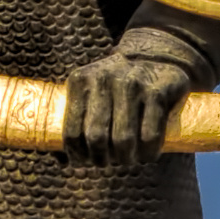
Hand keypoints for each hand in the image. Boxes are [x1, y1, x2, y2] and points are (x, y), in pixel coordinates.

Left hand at [65, 49, 190, 165]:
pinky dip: (149, 153)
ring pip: (123, 140)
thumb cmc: (114, 85)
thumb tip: (63, 160)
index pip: (72, 131)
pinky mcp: (157, 92)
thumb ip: (77, 116)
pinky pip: (150, 136)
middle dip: (102, 159)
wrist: (153, 56)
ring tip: (128, 159)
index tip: (85, 162)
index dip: (78, 155)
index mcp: (80, 81)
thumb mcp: (90, 89)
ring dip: (126, 159)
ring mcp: (132, 84)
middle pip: (97, 138)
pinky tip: (148, 154)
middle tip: (109, 162)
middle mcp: (103, 80)